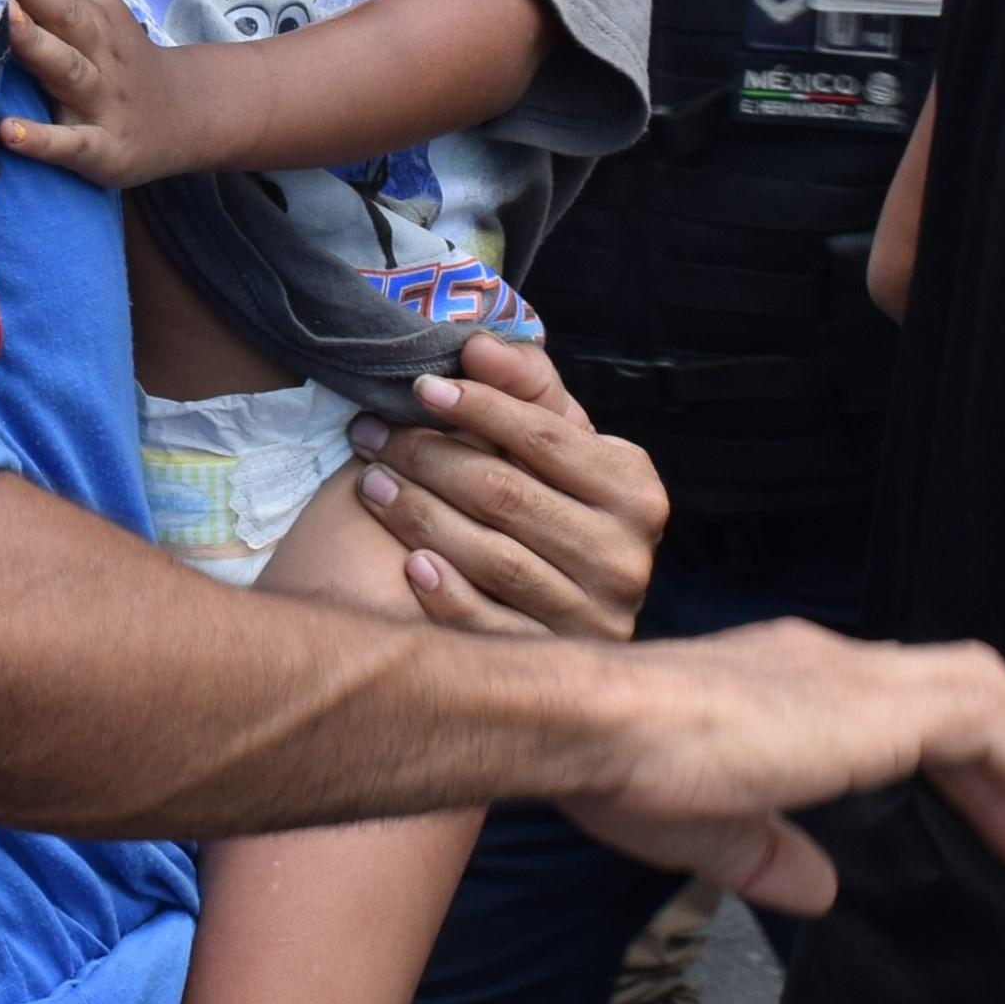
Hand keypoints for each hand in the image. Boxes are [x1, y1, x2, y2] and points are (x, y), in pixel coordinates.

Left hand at [0, 0, 224, 187]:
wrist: (184, 118)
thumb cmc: (117, 60)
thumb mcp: (95, 13)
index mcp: (94, 11)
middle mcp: (99, 48)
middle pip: (62, 11)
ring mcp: (102, 98)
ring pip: (66, 67)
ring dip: (36, 45)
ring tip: (6, 23)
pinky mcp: (103, 148)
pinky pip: (71, 144)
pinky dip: (42, 139)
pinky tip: (9, 133)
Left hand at [348, 336, 659, 638]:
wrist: (569, 598)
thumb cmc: (550, 499)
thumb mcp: (553, 439)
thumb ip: (522, 385)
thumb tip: (476, 344)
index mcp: (634, 491)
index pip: (545, 439)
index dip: (480, 408)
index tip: (420, 386)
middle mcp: (624, 557)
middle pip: (508, 496)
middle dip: (429, 456)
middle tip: (370, 433)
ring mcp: (594, 616)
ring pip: (495, 559)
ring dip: (420, 515)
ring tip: (370, 482)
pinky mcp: (554, 659)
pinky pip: (491, 627)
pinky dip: (447, 593)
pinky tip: (408, 562)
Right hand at [579, 617, 1004, 883]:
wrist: (594, 722)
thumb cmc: (617, 767)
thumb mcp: (708, 823)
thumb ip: (770, 853)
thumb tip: (819, 889)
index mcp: (782, 678)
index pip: (892, 700)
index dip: (953, 753)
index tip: (992, 805)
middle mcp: (827, 661)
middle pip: (953, 686)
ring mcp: (855, 677)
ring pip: (984, 693)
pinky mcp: (879, 707)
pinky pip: (986, 719)